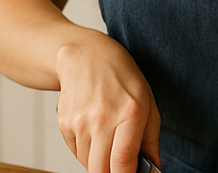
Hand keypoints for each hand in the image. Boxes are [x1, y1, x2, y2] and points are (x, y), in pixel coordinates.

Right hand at [55, 31, 160, 172]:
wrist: (87, 56)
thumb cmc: (122, 78)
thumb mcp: (148, 103)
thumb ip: (151, 140)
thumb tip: (153, 168)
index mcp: (130, 113)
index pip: (122, 163)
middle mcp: (102, 118)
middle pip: (101, 170)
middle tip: (121, 164)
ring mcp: (80, 121)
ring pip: (88, 164)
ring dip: (100, 162)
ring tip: (109, 139)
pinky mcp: (64, 123)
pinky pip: (76, 153)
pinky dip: (87, 151)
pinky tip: (94, 131)